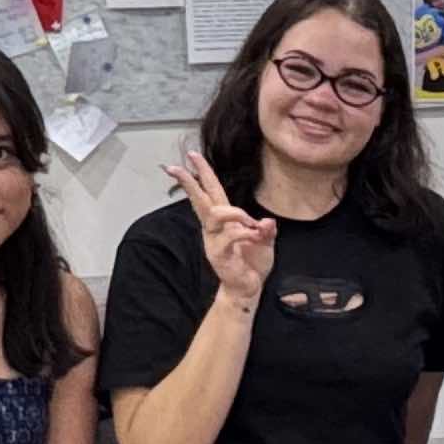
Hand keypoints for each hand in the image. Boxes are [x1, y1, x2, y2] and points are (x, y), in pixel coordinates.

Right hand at [163, 151, 275, 305]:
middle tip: (175, 166)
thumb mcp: (266, 242)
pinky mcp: (218, 254)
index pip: (211, 191)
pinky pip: (230, 236)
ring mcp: (214, 240)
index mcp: (224, 220)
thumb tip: (267, 221)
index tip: (192, 155)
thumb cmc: (254, 262)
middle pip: (200, 199)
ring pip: (216, 214)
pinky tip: (255, 237)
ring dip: (236, 214)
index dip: (203, 173)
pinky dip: (246, 234)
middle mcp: (214, 227)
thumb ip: (266, 230)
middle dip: (189, 182)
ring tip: (252, 225)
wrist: (248, 288)